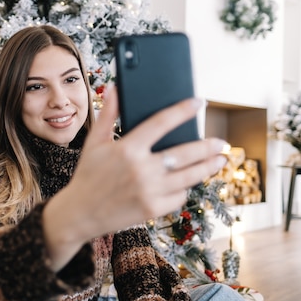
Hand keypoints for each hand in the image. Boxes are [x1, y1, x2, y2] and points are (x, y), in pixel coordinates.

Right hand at [43, 85, 226, 270]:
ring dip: (208, 167)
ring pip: (189, 177)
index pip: (161, 123)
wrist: (80, 214)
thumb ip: (109, 114)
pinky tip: (189, 182)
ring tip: (219, 160)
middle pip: (185, 153)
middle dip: (208, 146)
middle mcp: (141, 170)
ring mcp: (149, 192)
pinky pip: (179, 196)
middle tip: (221, 142)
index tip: (199, 103)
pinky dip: (185, 188)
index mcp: (127, 149)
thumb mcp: (94, 142)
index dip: (183, 110)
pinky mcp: (153, 210)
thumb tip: (116, 87)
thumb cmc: (88, 175)